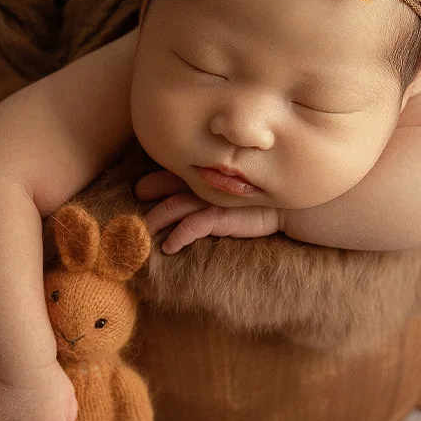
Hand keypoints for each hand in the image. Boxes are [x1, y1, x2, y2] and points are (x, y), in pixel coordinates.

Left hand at [133, 169, 281, 252]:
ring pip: (174, 207)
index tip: (136, 193)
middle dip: (145, 200)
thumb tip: (181, 205)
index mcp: (205, 173)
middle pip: (166, 187)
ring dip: (155, 221)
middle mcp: (205, 182)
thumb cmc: (259, 197)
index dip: (150, 182)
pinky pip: (195, 225)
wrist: (292, 204)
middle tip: (128, 216)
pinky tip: (169, 247)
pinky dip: (179, 236)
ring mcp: (212, 198)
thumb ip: (208, 190)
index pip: (171, 174)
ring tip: (140, 237)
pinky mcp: (223, 215)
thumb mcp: (229, 192)